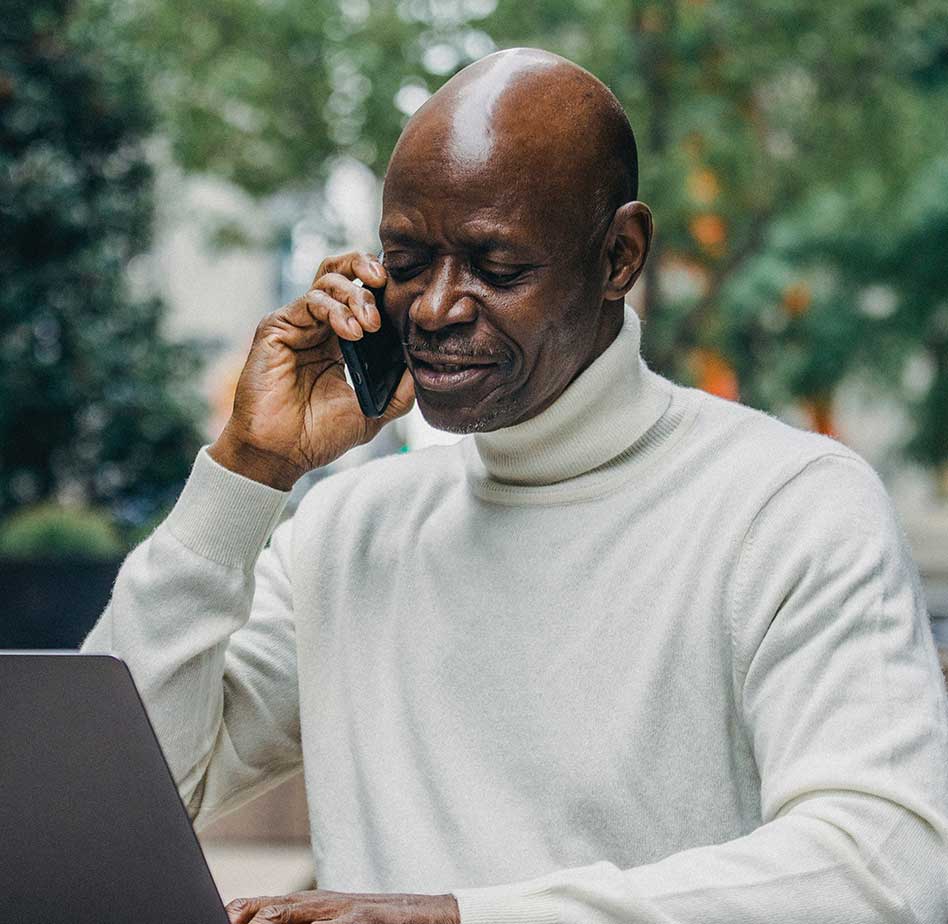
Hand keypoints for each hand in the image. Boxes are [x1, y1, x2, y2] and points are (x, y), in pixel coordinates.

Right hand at [208, 251, 414, 489]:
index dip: (380, 285)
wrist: (282, 454)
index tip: (403, 291)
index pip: (359, 293)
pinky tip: (352, 332)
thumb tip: (423, 365)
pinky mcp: (275, 329)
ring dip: (355, 296)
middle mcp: (315, 326)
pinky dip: (334, 310)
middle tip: (386, 285)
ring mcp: (295, 325)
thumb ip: (399, 389)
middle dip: (365, 268)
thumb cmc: (319, 436)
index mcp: (338, 339)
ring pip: (326, 281)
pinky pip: (308, 302)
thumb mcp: (373, 411)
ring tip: (370, 325)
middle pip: (339, 272)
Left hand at [224, 888, 459, 923]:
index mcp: (308, 905)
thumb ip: (298, 922)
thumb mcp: (332, 921)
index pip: (259, 906)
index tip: (211, 919)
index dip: (233, 915)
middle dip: (242, 920)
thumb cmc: (372, 922)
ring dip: (265, 923)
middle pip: (269, 909)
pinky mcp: (361, 919)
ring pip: (290, 914)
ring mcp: (341, 910)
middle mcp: (319, 903)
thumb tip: (259, 921)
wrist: (425, 915)